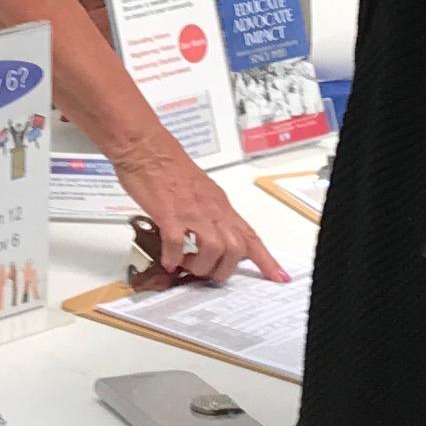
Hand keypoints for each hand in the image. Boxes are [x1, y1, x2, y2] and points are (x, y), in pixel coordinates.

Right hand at [123, 157, 287, 289]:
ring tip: (186, 265)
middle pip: (235, 248)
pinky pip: (177, 243)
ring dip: (200, 266)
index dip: (265, 259)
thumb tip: (210, 237)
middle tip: (207, 272)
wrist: (148, 148)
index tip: (278, 276)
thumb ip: (208, 214)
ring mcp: (191, 211)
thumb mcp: (201, 192)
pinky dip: (174, 257)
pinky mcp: (168, 213)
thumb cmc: (170, 168)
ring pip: (213, 248)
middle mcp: (211, 209)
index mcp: (220, 206)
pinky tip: (169, 260)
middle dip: (223, 269)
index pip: (249, 236)